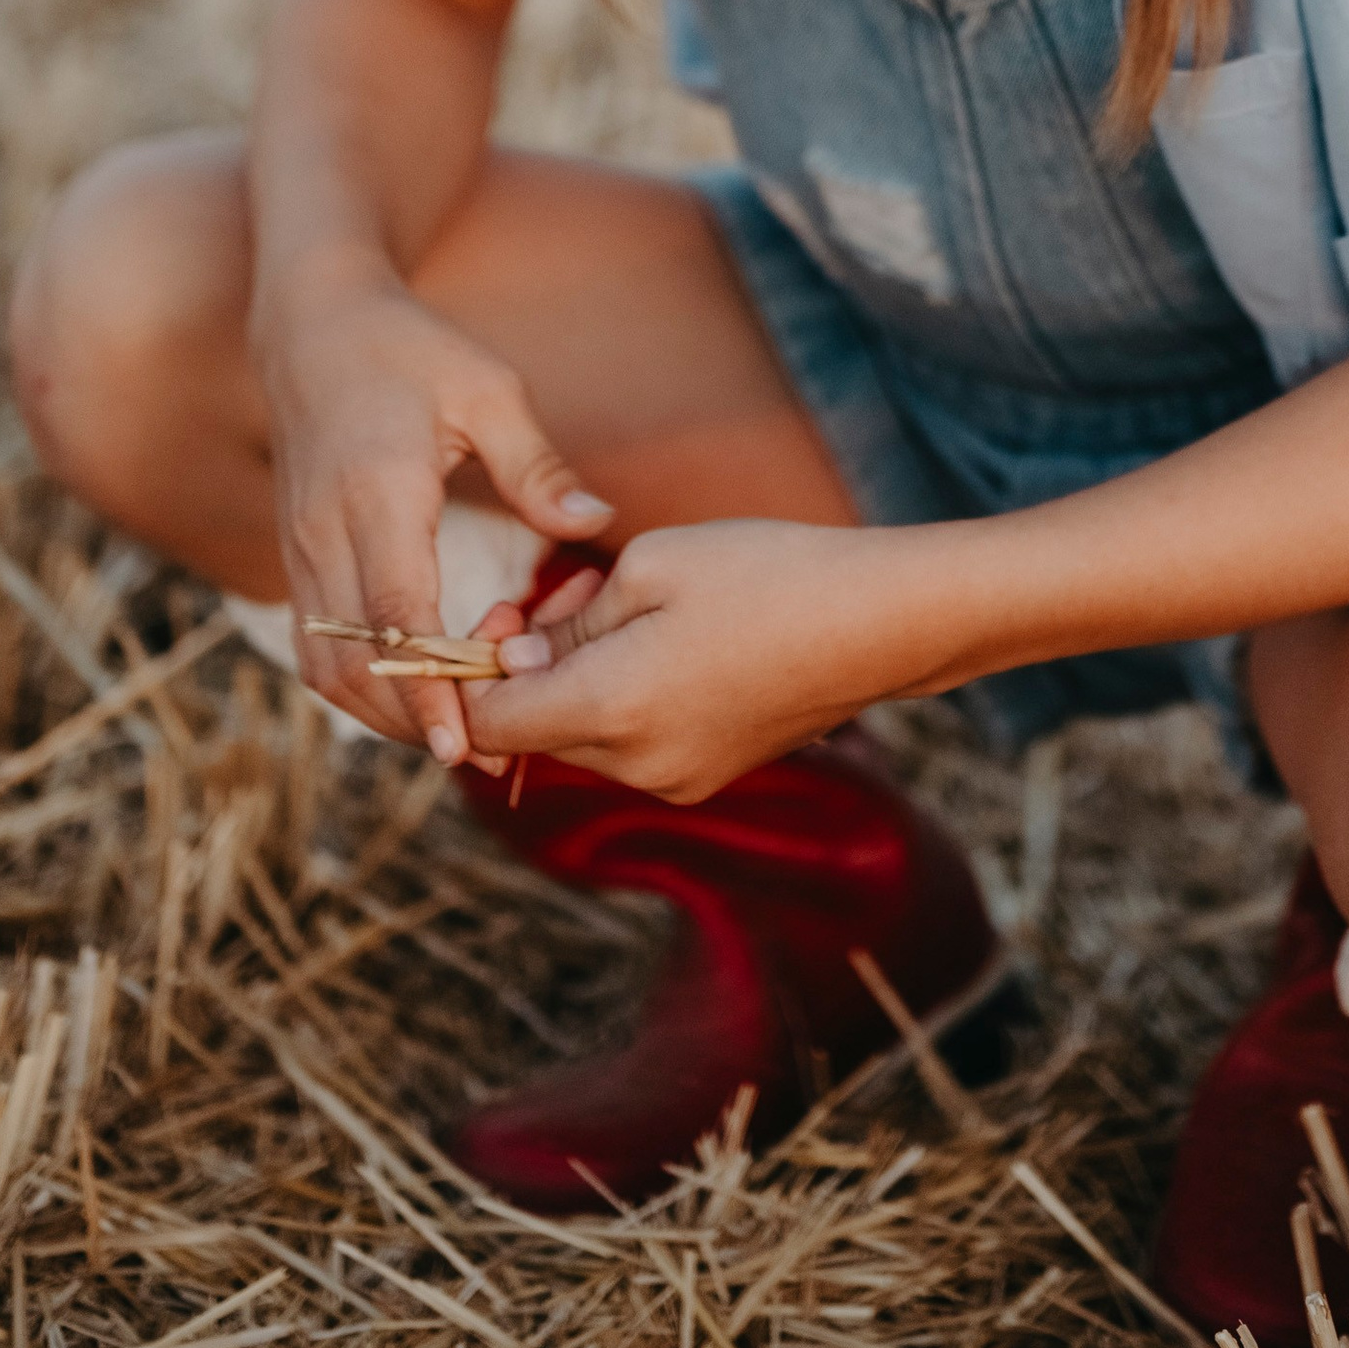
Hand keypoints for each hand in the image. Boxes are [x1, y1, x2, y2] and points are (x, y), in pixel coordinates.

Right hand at [258, 275, 612, 761]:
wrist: (312, 320)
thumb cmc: (410, 347)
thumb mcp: (489, 390)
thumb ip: (538, 468)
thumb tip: (597, 527)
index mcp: (377, 492)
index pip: (395, 616)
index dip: (428, 686)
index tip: (464, 741)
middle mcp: (324, 531)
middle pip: (354, 662)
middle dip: (412, 717)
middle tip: (483, 751)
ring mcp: (299, 547)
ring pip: (326, 665)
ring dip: (382, 709)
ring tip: (455, 734)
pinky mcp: (294, 554)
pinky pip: (317, 642)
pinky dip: (358, 682)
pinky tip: (412, 691)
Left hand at [460, 520, 931, 802]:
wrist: (881, 622)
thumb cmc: (767, 574)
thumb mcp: (650, 566)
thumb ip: (567, 621)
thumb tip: (517, 658)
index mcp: (609, 710)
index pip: (486, 724)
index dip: (467, 674)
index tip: (491, 615)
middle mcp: (635, 767)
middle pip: (532, 733)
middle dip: (530, 665)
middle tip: (568, 590)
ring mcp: (676, 782)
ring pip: (582, 736)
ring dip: (578, 678)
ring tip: (627, 603)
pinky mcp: (708, 776)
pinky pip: (632, 743)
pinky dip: (622, 697)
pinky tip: (665, 639)